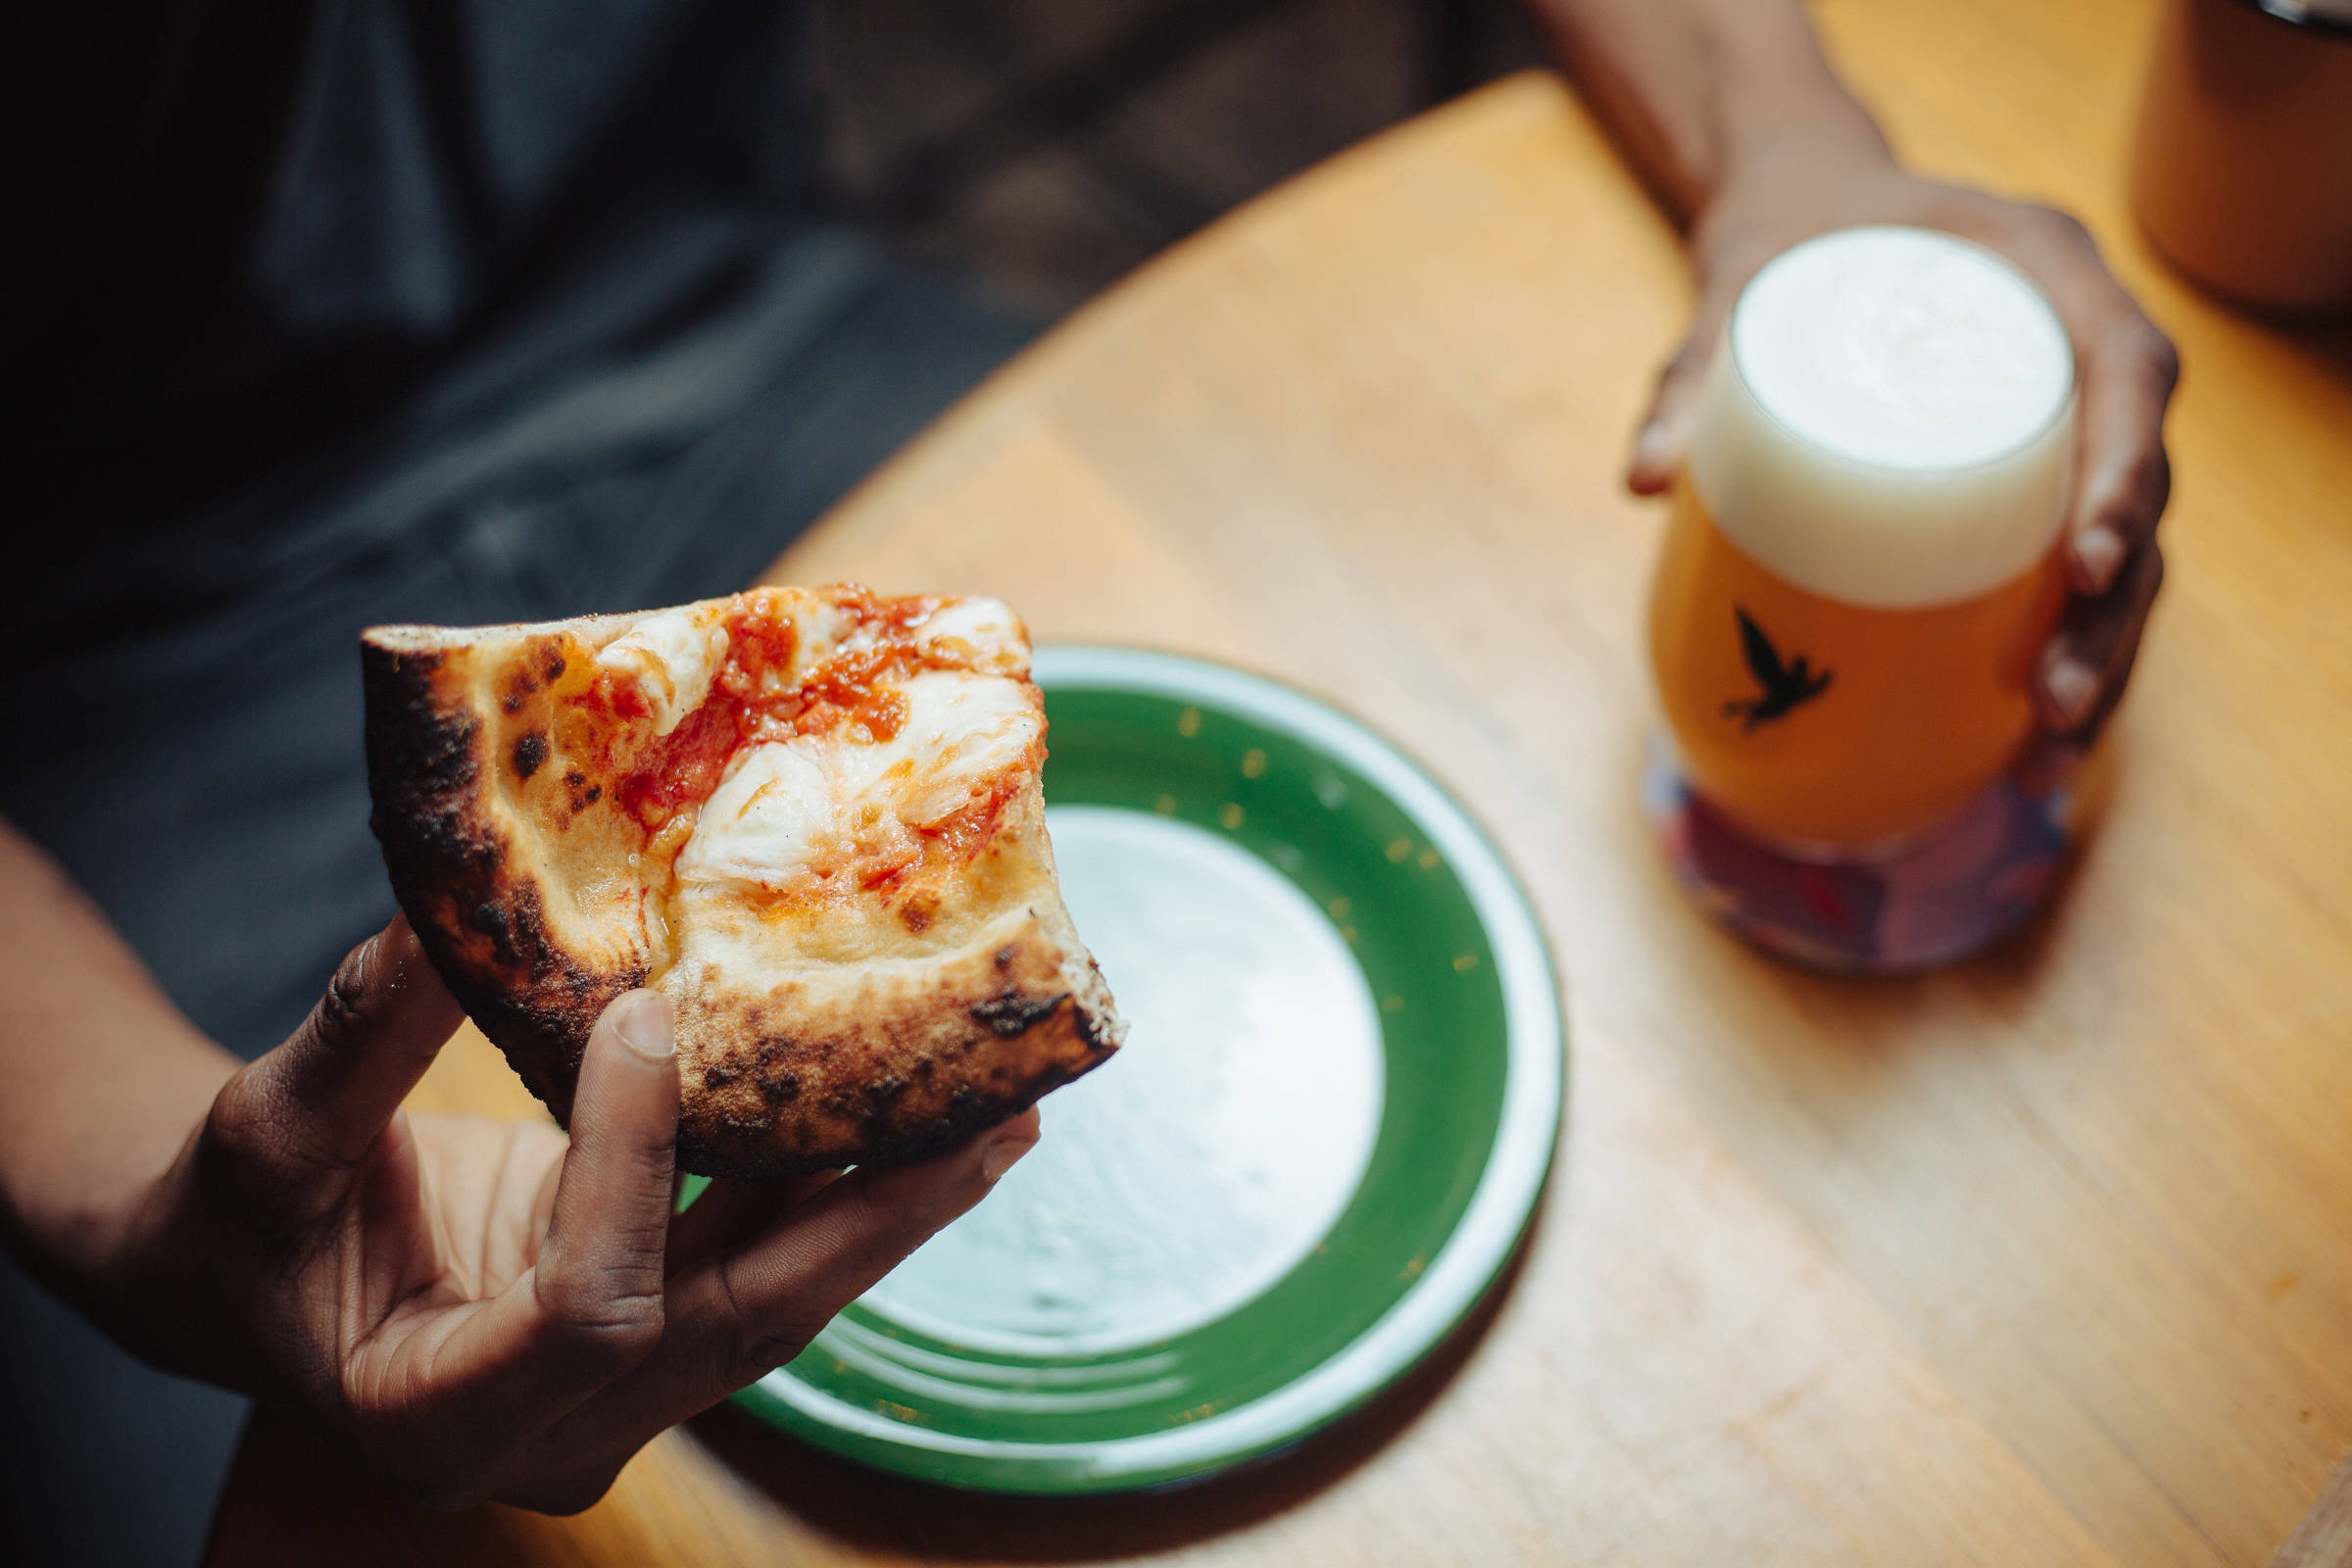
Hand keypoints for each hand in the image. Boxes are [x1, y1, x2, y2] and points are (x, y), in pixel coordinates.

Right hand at [109, 916, 1037, 1512]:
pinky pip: (766, 1254)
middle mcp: (559, 1427)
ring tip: (1002, 1107)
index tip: (651, 1017)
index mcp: (442, 1418)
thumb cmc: (231, 1224)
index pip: (590, 1309)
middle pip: (746, 1321)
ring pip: (782, 1293)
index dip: (634, 1170)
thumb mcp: (258, 1139)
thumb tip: (442, 912)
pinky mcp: (655, 1326)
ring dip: (892, 1198)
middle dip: (874, 1217)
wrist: (239, 1271)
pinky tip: (924, 1113)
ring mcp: (619, 1389)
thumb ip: (351, 1043)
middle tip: (991, 1117)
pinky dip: (842, 1183)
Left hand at [1627, 137, 2178, 757]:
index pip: (2126, 368)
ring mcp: (2073, 413)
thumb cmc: (1789, 237)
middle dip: (2115, 609)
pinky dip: (2070, 651)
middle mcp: (2084, 341)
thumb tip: (1648, 480)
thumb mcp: (1741, 288)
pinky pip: (2085, 565)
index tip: (2090, 564)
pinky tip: (2036, 743)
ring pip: (2132, 543)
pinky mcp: (2044, 470)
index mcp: (2044, 270)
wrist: (1809, 205)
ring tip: (2051, 755)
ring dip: (2106, 655)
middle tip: (2056, 702)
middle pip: (2145, 483)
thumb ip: (1696, 374)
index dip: (2125, 470)